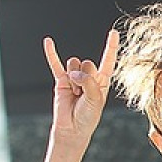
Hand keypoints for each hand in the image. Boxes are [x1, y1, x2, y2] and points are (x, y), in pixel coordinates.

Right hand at [44, 30, 118, 145]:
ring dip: (74, 79)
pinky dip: (51, 53)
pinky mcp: (61, 80)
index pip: (108, 60)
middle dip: (85, 77)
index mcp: (102, 81)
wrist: (72, 129)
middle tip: (82, 93)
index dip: (111, 47)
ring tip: (75, 93)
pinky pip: (55, 64)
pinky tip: (48, 41)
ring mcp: (74, 77)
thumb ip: (89, 82)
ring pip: (74, 64)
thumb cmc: (87, 116)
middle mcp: (89, 77)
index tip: (113, 33)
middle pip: (88, 63)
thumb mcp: (95, 99)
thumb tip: (74, 72)